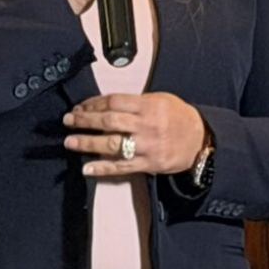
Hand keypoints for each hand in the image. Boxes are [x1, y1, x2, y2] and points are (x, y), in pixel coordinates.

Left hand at [64, 93, 204, 176]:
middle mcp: (146, 125)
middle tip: (68, 120)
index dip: (93, 103)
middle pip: (109, 121)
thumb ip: (135, 102)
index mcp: (149, 106)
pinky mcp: (148, 164)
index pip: (114, 102)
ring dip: (88, 143)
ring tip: (71, 142)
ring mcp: (147, 146)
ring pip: (112, 144)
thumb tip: (105, 104)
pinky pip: (122, 167)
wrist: (200, 140)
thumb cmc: (179, 118)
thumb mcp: (160, 100)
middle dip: (85, 120)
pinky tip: (87, 168)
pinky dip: (103, 167)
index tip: (80, 106)